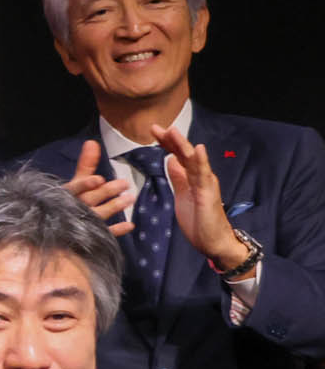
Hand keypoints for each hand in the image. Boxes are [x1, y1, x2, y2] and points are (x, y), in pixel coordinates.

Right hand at [67, 140, 137, 235]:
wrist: (58, 229)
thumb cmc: (69, 201)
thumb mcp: (76, 182)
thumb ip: (86, 164)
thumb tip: (92, 142)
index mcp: (68, 195)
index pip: (76, 188)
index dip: (86, 184)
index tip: (99, 179)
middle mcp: (74, 209)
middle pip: (90, 200)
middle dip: (107, 192)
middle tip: (125, 183)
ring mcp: (82, 223)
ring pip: (98, 215)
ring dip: (115, 207)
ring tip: (130, 198)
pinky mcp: (89, 236)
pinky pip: (104, 234)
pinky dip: (117, 230)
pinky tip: (130, 225)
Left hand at [150, 124, 252, 269]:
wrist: (214, 241)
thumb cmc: (199, 220)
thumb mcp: (182, 195)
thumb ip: (178, 178)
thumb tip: (170, 160)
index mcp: (193, 177)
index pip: (179, 155)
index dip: (167, 143)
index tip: (154, 131)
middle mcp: (201, 176)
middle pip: (185, 154)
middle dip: (171, 140)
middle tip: (156, 127)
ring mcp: (206, 184)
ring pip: (194, 160)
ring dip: (183, 145)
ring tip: (173, 131)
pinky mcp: (208, 194)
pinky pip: (204, 176)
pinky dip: (201, 162)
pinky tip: (198, 150)